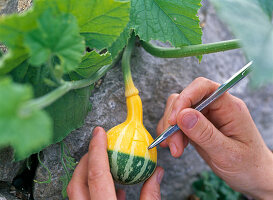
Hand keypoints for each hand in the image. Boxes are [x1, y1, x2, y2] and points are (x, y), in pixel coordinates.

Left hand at [67, 127, 163, 199]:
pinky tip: (112, 189)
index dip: (97, 150)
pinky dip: (93, 190)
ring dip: (87, 174)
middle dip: (87, 159)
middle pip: (78, 181)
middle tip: (98, 147)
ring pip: (75, 191)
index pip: (97, 174)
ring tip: (104, 165)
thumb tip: (157, 173)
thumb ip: (151, 195)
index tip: (99, 132)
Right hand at [157, 77, 272, 198]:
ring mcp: (205, 116)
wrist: (253, 176)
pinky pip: (178, 123)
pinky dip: (171, 133)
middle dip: (174, 120)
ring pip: (178, 111)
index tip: (174, 120)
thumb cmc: (248, 165)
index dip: (185, 98)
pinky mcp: (197, 126)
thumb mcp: (227, 153)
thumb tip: (182, 115)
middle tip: (172, 142)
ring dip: (170, 129)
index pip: (203, 87)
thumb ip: (205, 133)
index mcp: (229, 107)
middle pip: (186, 99)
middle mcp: (216, 107)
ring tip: (175, 150)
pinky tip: (173, 146)